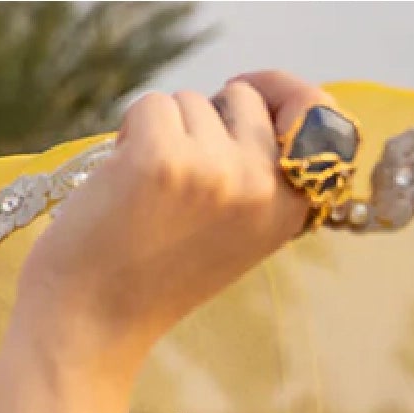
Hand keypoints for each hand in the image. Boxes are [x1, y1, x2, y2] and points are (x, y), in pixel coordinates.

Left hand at [16, 71, 336, 360]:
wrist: (93, 322)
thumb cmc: (154, 273)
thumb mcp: (235, 232)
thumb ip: (256, 175)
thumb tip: (251, 96)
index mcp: (290, 207)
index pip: (319, 112)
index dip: (282, 90)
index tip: (251, 90)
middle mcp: (260, 186)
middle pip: (241, 98)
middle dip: (203, 121)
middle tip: (175, 177)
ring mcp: (212, 169)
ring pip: (189, 101)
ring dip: (160, 133)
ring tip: (144, 193)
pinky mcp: (160, 157)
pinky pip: (149, 105)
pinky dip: (127, 133)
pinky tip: (119, 182)